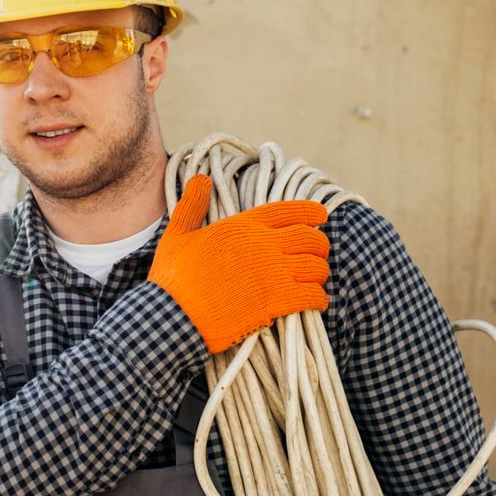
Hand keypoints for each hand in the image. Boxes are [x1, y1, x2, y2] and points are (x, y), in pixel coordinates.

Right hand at [148, 174, 329, 353]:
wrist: (174, 316)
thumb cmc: (173, 277)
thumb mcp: (177, 234)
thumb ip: (192, 205)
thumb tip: (200, 179)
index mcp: (243, 226)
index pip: (288, 211)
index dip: (311, 212)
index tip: (322, 216)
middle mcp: (263, 245)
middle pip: (310, 239)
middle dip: (320, 245)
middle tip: (318, 253)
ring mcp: (271, 275)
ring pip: (315, 267)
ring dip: (320, 273)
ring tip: (316, 279)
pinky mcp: (273, 303)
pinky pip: (311, 296)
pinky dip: (318, 298)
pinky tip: (317, 300)